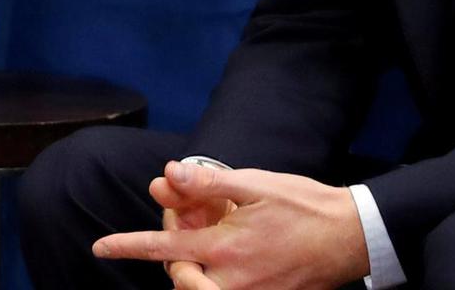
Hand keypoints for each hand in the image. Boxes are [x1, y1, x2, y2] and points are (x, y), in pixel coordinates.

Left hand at [93, 160, 369, 289]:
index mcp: (225, 247)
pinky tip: (228, 247)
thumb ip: (208, 182)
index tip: (100, 248)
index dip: (127, 247)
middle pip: (178, 275)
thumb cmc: (304, 205)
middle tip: (184, 221)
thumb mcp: (254, 184)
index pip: (162, 249)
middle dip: (170, 251)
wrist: (353, 236)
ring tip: (208, 231)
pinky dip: (215, 273)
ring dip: (191, 264)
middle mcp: (233, 279)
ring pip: (201, 287)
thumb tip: (168, 175)